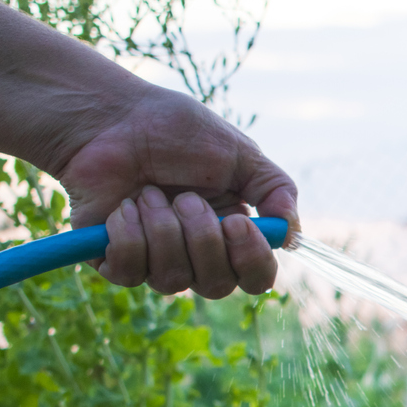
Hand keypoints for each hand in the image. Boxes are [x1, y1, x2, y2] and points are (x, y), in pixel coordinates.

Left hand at [57, 86, 297, 297]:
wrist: (111, 119)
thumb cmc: (176, 132)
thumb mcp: (241, 153)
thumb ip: (277, 191)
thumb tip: (294, 236)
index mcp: (232, 234)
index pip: (256, 278)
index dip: (251, 261)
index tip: (238, 223)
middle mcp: (197, 255)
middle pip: (216, 286)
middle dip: (201, 238)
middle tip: (184, 196)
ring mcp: (155, 261)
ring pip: (173, 281)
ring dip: (162, 230)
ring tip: (148, 192)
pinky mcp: (114, 261)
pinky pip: (131, 273)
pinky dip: (128, 235)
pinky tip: (123, 206)